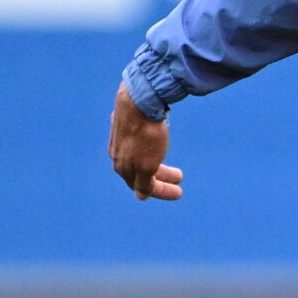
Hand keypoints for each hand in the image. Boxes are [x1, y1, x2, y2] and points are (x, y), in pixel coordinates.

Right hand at [108, 85, 183, 201]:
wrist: (138, 101)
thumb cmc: (145, 135)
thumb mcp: (147, 165)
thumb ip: (144, 182)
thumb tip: (140, 196)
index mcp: (122, 167)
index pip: (142, 186)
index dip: (161, 191)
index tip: (179, 192)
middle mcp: (117, 154)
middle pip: (141, 172)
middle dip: (162, 177)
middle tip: (180, 177)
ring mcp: (120, 138)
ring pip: (140, 157)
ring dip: (158, 164)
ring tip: (173, 162)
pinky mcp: (125, 123)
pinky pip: (138, 142)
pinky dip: (149, 150)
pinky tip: (154, 145)